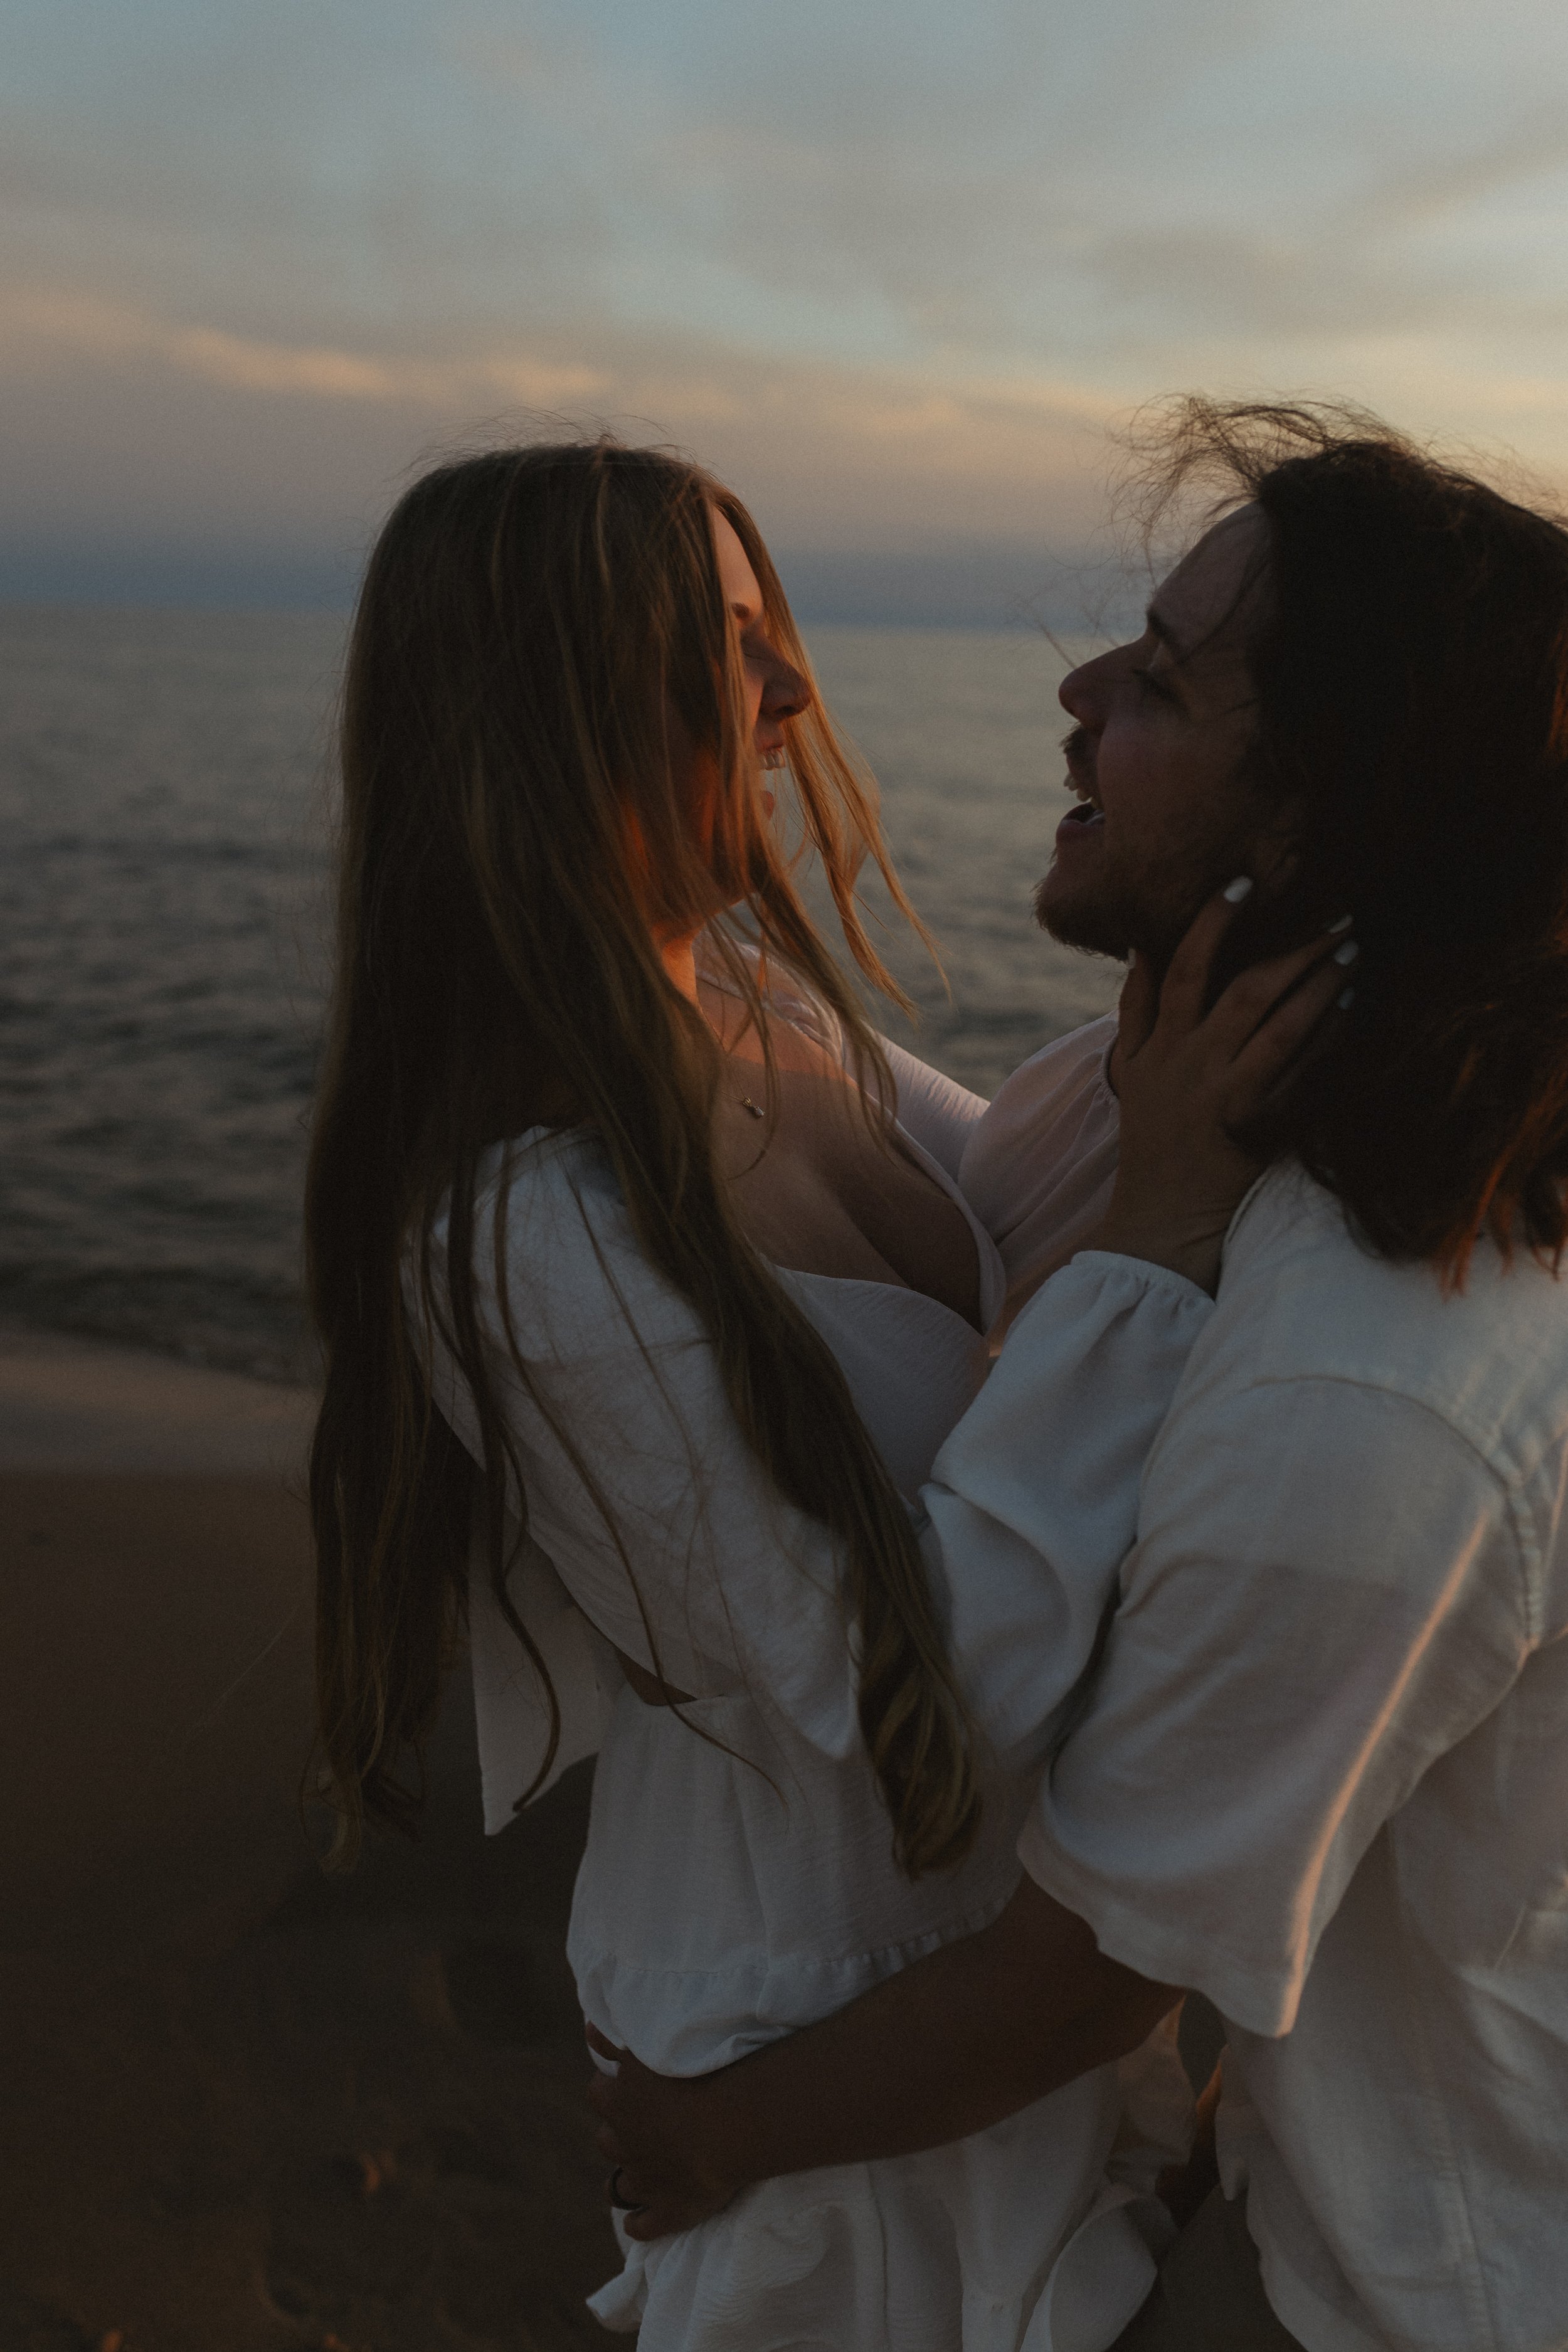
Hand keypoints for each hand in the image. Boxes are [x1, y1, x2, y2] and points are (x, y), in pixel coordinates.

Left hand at [585, 2022, 739, 2240]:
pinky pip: (641, 2227)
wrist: (727, 2124)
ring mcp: (644, 2183)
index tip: (628, 2085)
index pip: (598, 2093)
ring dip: (626, 2179)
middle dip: (618, 2133)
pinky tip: (640, 2220)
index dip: (611, 2090)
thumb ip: (613, 2040)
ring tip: (642, 2172)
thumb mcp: (647, 2049)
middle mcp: (624, 2144)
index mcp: (619, 2102)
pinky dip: (638, 2224)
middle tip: (643, 2125)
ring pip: (618, 2186)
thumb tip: (586, 2028)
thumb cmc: (693, 2076)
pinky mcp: (668, 2212)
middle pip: (606, 2140)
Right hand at [1094, 882, 1352, 1292]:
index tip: (1244, 883)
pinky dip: (1325, 1035)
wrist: (1157, 1219)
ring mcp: (1222, 1095)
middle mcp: (1188, 1064)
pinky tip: (1350, 1006)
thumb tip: (1141, 947)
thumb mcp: (1129, 1070)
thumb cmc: (1150, 1139)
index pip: (1182, 968)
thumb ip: (1133, 1009)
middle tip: (1334, 911)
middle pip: (1242, 989)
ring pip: (1275, 1024)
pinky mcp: (1251, 1126)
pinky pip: (1297, 1071)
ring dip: (1318, 981)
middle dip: (1291, 945)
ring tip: (1351, 947)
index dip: (1212, 922)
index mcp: (1157, 1045)